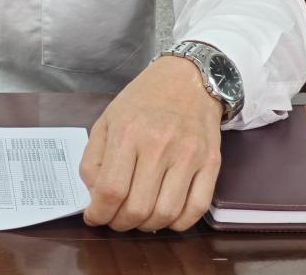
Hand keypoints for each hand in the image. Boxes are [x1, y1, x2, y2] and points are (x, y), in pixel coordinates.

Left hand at [80, 55, 222, 231]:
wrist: (187, 78)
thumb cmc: (143, 100)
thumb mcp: (107, 119)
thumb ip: (94, 158)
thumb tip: (95, 197)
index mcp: (128, 132)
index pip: (111, 190)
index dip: (99, 213)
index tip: (94, 217)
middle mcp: (159, 144)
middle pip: (138, 208)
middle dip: (120, 223)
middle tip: (116, 219)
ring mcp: (189, 155)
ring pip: (166, 213)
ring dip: (148, 226)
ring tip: (139, 218)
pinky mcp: (211, 162)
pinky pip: (196, 209)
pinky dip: (179, 223)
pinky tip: (166, 216)